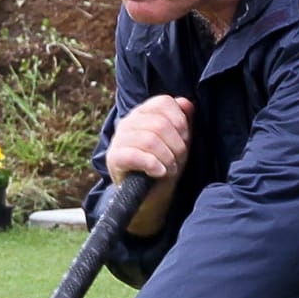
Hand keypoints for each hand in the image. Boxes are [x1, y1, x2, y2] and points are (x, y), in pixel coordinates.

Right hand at [106, 94, 194, 236]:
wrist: (151, 195)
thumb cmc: (165, 164)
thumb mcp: (179, 141)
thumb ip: (183, 121)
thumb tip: (185, 103)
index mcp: (144, 112)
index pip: (163, 102)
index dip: (180, 121)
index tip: (184, 139)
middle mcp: (129, 122)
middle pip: (159, 123)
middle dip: (177, 144)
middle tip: (178, 159)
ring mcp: (119, 139)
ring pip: (149, 139)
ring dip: (167, 157)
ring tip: (170, 168)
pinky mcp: (113, 158)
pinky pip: (134, 155)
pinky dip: (153, 165)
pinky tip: (159, 172)